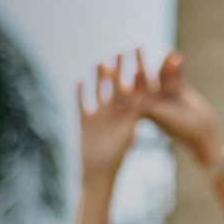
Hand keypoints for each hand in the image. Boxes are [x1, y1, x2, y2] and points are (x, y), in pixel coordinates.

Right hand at [75, 51, 147, 180]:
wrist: (97, 173)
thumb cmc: (115, 158)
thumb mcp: (127, 135)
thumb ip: (133, 119)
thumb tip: (145, 105)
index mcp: (128, 115)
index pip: (133, 91)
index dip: (136, 76)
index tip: (141, 59)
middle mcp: (114, 113)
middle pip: (116, 87)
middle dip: (119, 70)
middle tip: (121, 50)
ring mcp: (98, 115)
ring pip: (99, 92)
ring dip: (98, 78)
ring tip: (100, 61)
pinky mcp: (84, 120)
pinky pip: (81, 104)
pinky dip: (80, 94)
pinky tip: (78, 80)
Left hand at [140, 50, 223, 163]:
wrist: (202, 132)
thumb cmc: (181, 129)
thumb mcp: (163, 116)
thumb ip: (150, 105)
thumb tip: (137, 96)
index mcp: (142, 109)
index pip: (133, 91)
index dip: (130, 78)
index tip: (129, 66)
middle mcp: (151, 100)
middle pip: (144, 79)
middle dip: (142, 63)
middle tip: (136, 47)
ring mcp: (164, 94)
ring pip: (162, 75)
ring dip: (164, 63)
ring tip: (168, 51)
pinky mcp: (177, 89)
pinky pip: (176, 75)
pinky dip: (177, 67)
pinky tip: (179, 56)